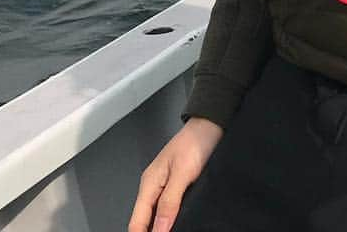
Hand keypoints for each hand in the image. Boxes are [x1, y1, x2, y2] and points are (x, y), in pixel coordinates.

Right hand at [128, 117, 223, 231]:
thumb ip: (170, 201)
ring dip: (161, 228)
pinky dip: (170, 220)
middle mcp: (154, 187)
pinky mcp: (176, 186)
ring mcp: (164, 187)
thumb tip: (159, 230)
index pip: (137, 221)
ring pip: (156, 216)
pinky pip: (168, 209)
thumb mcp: (183, 173)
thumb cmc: (195, 142)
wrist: (209, 125)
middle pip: (144, 221)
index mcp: (149, 184)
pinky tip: (177, 224)